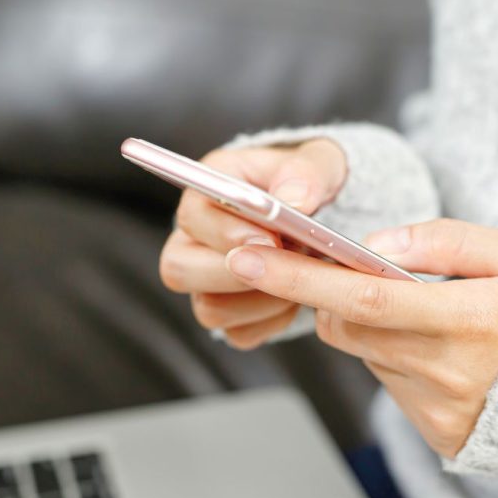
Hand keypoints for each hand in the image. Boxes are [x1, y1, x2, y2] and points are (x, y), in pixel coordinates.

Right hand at [159, 139, 347, 347]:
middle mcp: (191, 238)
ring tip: (300, 277)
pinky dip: (272, 322)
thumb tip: (294, 200)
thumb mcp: (317, 163)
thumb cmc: (308, 183)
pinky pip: (238, 334)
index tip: (270, 238)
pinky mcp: (226, 312)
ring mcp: (203, 280)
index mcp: (205, 191)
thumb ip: (306, 173)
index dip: (225, 232)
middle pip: (178, 270)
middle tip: (287, 266)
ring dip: (261, 300)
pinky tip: (296, 298)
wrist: (319, 217)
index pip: (190, 215)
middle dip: (236, 274)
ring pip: (209, 309)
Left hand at [224, 218, 497, 456]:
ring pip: (364, 352)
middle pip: (348, 326)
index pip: (363, 295)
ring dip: (370, 325)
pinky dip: (392, 356)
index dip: (299, 275)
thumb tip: (377, 242)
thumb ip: (448, 241)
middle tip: (353, 271)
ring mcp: (441, 408)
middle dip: (331, 294)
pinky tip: (435, 348)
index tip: (247, 256)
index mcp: (472, 319)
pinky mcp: (437, 432)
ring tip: (423, 313)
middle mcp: (451, 371)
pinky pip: (386, 381)